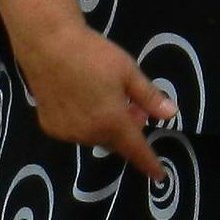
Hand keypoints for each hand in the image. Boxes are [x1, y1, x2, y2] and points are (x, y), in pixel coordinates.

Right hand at [12, 21, 175, 180]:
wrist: (48, 44)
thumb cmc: (92, 54)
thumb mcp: (128, 71)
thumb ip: (149, 97)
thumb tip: (171, 114)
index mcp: (112, 122)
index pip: (136, 150)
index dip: (149, 163)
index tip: (159, 175)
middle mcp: (89, 134)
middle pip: (115, 141)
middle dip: (127, 129)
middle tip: (132, 106)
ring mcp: (67, 132)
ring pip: (94, 137)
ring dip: (104, 126)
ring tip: (103, 98)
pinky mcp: (49, 126)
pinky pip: (74, 131)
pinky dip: (82, 123)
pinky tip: (78, 99)